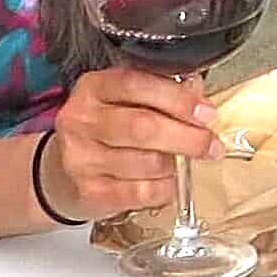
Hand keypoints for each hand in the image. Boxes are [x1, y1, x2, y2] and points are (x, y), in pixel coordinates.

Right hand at [46, 65, 221, 218]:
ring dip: (176, 165)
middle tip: (212, 145)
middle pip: (142, 127)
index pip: (135, 84)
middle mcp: (81, 120)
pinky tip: (171, 183)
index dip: (176, 98)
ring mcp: (80, 158)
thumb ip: (161, 93)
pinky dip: (165, 188)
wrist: (64, 172)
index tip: (206, 112)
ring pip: (146, 162)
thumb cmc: (108, 129)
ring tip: (187, 163)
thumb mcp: (125, 100)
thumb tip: (199, 98)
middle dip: (187, 137)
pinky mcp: (88, 191)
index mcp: (93, 87)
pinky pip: (140, 192)